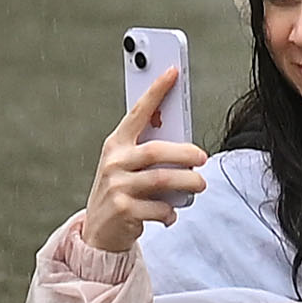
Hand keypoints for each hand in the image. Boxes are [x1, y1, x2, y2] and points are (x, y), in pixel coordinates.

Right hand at [77, 72, 208, 254]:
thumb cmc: (122, 190)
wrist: (99, 231)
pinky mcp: (123, 210)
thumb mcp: (128, 166)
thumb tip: (187, 146)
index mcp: (116, 144)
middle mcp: (113, 162)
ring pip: (163, 179)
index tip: (172, 71)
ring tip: (199, 184)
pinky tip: (171, 214)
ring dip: (188, 182)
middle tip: (203, 158)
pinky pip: (160, 207)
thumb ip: (150, 151)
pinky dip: (172, 212)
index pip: (138, 112)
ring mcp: (116, 186)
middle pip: (157, 150)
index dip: (155, 91)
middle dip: (185, 153)